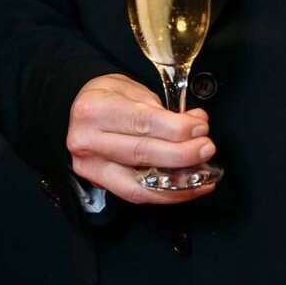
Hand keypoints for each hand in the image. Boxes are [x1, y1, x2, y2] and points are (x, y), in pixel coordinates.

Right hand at [67, 73, 216, 204]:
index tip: (200, 127)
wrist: (79, 112)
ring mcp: (91, 167)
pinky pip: (135, 195)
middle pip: (141, 153)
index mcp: (96, 109)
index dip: (176, 128)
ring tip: (204, 175)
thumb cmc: (108, 97)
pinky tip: (189, 189)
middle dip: (181, 154)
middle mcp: (88, 140)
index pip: (141, 122)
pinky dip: (166, 195)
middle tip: (206, 148)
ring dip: (178, 181)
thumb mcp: (131, 89)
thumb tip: (195, 122)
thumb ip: (162, 109)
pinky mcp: (99, 184)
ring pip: (139, 181)